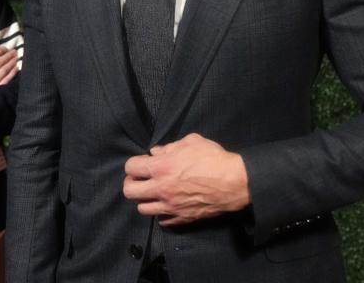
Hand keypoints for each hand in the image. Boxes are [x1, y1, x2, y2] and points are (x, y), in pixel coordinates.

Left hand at [123, 133, 250, 225]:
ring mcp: (170, 207)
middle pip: (129, 191)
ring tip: (155, 193)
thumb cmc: (213, 158)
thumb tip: (156, 152)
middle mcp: (161, 189)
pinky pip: (162, 221)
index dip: (134, 164)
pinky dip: (162, 213)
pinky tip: (169, 204)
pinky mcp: (181, 218)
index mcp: (161, 168)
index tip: (142, 163)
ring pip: (142, 209)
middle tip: (142, 179)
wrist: (234, 183)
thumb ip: (170, 147)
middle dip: (132, 183)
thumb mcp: (191, 142)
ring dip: (146, 199)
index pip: (130, 167)